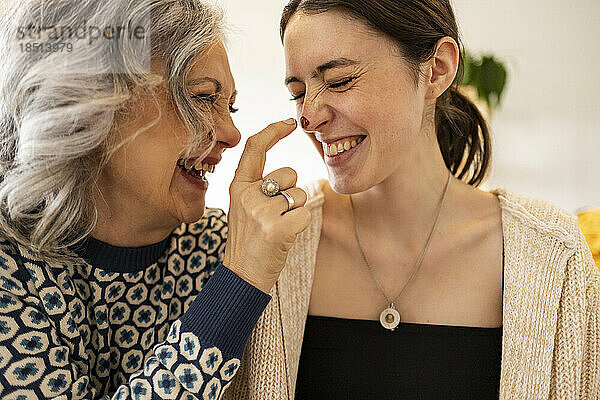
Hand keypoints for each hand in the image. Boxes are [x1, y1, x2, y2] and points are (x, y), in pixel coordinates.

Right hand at [223, 119, 311, 293]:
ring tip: (278, 227)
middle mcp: (247, 195)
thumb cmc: (249, 240)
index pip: (255, 148)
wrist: (242, 274)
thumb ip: (259, 187)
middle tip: (275, 215)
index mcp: (238, 186)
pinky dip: (300, 225)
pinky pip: (305, 214)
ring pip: (299, 194)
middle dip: (291, 191)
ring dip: (296, 210)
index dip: (273, 131)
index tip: (289, 122)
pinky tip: (284, 237)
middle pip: (289, 173)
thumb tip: (288, 173)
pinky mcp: (277, 228)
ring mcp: (261, 211)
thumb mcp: (243, 207)